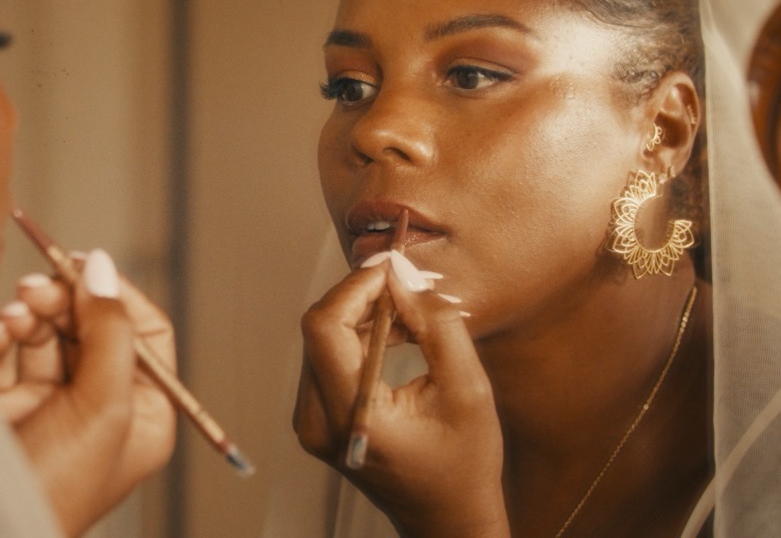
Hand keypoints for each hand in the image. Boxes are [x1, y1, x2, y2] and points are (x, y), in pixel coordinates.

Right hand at [0, 250, 176, 536]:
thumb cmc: (55, 489)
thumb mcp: (104, 407)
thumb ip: (110, 331)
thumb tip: (104, 267)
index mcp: (141, 413)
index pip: (144, 334)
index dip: (117, 296)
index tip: (85, 266)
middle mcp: (96, 406)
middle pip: (89, 325)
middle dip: (62, 301)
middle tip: (36, 289)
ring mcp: (46, 404)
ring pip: (41, 333)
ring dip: (25, 316)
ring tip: (10, 319)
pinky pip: (2, 351)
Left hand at [293, 256, 508, 537]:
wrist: (446, 519)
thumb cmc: (464, 465)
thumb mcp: (468, 390)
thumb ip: (436, 326)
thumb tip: (404, 276)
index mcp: (352, 417)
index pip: (324, 327)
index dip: (355, 286)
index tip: (393, 267)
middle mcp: (317, 421)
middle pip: (318, 328)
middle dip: (361, 296)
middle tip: (408, 282)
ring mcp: (312, 423)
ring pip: (321, 339)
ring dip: (362, 314)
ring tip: (413, 312)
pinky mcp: (318, 419)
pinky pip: (328, 358)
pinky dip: (360, 335)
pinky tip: (399, 332)